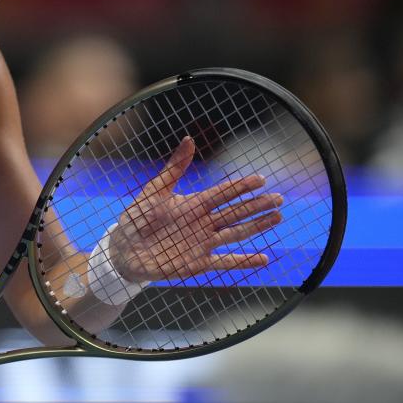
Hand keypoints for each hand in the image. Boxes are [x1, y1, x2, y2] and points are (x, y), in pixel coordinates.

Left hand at [108, 136, 282, 282]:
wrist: (124, 249)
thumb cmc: (137, 218)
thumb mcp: (154, 191)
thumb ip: (173, 168)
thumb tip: (189, 139)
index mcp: (193, 204)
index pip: (222, 193)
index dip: (241, 186)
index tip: (260, 179)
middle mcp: (203, 222)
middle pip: (235, 212)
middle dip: (256, 205)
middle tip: (278, 198)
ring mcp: (203, 243)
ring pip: (235, 233)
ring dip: (256, 226)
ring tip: (276, 217)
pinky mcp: (198, 263)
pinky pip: (225, 262)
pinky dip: (244, 261)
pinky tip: (264, 259)